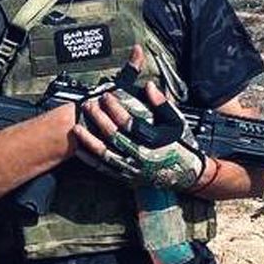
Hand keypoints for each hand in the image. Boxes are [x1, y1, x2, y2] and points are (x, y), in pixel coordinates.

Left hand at [72, 46, 208, 190]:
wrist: (187, 174)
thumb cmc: (182, 144)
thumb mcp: (177, 122)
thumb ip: (162, 104)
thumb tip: (148, 86)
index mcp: (155, 141)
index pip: (129, 122)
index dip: (115, 108)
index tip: (106, 96)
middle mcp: (142, 156)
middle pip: (114, 136)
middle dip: (99, 119)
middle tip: (88, 106)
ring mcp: (134, 168)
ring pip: (106, 154)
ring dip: (90, 141)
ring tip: (76, 128)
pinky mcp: (129, 177)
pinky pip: (105, 169)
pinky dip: (91, 160)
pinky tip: (80, 150)